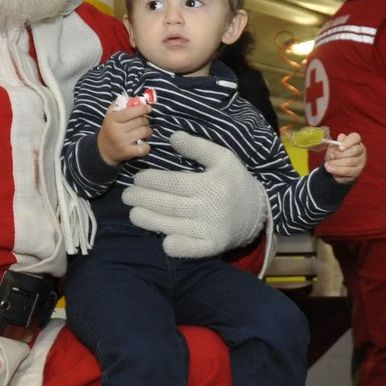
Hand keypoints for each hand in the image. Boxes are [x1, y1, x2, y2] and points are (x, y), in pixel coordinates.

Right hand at [98, 101, 151, 164]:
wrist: (103, 149)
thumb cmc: (111, 128)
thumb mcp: (112, 114)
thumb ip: (123, 104)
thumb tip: (139, 99)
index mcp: (112, 119)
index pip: (129, 112)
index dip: (141, 109)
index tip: (148, 108)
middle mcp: (117, 131)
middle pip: (140, 121)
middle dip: (145, 120)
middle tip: (143, 122)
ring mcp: (122, 142)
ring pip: (144, 132)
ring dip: (148, 131)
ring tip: (144, 132)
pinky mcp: (127, 152)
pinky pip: (144, 148)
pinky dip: (147, 146)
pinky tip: (144, 143)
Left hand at [123, 132, 265, 257]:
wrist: (258, 211)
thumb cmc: (234, 181)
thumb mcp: (222, 158)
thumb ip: (197, 147)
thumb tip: (172, 137)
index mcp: (210, 184)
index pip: (173, 183)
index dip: (151, 181)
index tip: (137, 179)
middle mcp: (210, 208)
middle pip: (167, 205)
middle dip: (142, 199)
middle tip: (127, 196)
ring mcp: (210, 230)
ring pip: (171, 226)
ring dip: (148, 220)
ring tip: (133, 213)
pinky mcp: (212, 246)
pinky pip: (189, 249)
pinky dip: (174, 245)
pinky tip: (162, 239)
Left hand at [321, 131, 365, 183]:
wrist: (335, 168)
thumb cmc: (335, 154)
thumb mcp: (333, 147)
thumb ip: (337, 142)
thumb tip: (341, 137)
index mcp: (356, 141)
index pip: (355, 138)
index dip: (347, 142)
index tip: (339, 147)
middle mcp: (361, 151)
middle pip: (355, 150)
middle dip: (340, 154)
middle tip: (331, 156)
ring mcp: (361, 162)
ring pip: (350, 161)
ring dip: (336, 163)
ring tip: (327, 164)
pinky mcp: (357, 172)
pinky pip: (347, 171)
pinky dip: (337, 170)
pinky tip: (329, 169)